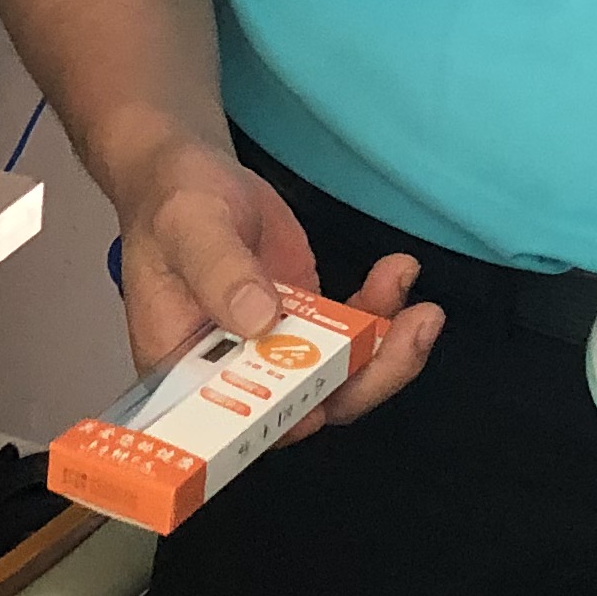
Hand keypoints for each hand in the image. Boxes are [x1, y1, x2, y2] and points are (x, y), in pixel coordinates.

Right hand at [108, 135, 443, 428]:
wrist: (193, 172)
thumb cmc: (173, 203)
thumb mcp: (189, 227)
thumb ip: (220, 271)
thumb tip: (261, 319)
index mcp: (186, 371)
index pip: (235, 423)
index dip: (282, 423)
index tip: (323, 404)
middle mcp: (235, 375)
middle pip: (305, 408)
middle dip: (365, 381)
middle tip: (409, 337)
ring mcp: (277, 350)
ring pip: (340, 379)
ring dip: (389, 352)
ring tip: (423, 312)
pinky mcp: (308, 324)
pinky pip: (354, 337)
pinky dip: (384, 311)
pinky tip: (399, 272)